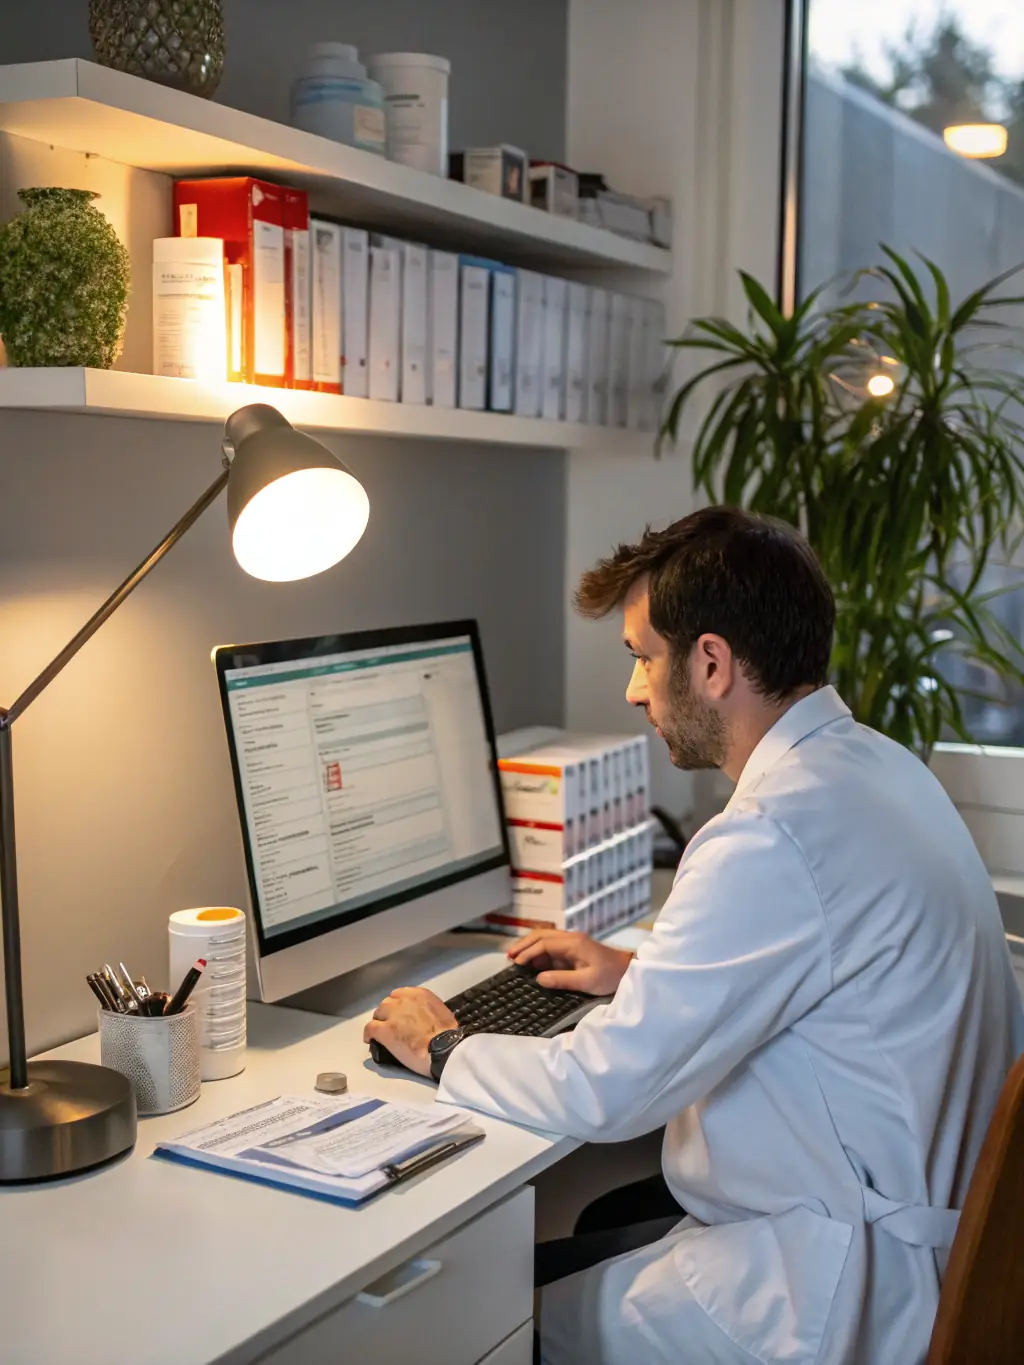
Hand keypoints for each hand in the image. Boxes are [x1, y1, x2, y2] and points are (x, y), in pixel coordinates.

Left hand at [363, 987, 458, 1077]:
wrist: (444, 1048)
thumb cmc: (448, 1034)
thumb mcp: (441, 1012)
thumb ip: (427, 1009)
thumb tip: (423, 1016)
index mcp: (419, 994)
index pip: (400, 994)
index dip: (398, 1005)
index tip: (400, 1014)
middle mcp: (404, 1000)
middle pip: (388, 1003)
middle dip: (388, 1013)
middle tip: (391, 1025)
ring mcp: (392, 1015)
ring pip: (378, 1014)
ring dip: (380, 1021)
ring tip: (382, 1033)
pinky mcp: (384, 1030)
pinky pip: (370, 1028)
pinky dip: (368, 1034)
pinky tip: (369, 1039)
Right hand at [507, 930, 632, 995]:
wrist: (628, 970)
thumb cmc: (610, 976)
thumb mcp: (587, 981)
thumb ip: (562, 979)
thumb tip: (539, 978)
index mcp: (574, 943)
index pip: (544, 943)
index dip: (529, 953)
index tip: (516, 963)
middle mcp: (570, 938)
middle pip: (542, 935)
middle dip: (524, 944)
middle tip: (508, 956)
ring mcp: (572, 942)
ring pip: (545, 939)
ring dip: (529, 946)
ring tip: (514, 957)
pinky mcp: (573, 949)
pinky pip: (551, 947)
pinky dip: (538, 952)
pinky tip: (530, 962)